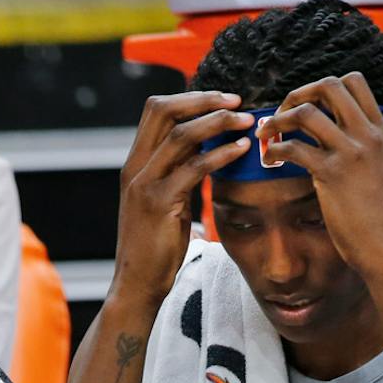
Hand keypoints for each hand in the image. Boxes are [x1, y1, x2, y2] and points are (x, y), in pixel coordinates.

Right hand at [109, 91, 255, 305]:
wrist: (137, 284)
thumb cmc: (155, 247)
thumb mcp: (165, 200)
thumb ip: (178, 171)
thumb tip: (206, 148)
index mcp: (136, 163)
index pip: (158, 109)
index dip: (191, 98)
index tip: (223, 101)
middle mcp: (135, 167)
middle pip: (164, 109)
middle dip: (205, 99)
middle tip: (238, 102)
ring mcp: (145, 184)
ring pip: (182, 134)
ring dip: (219, 122)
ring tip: (247, 122)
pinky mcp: (159, 203)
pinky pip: (194, 168)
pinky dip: (221, 154)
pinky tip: (242, 151)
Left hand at [261, 72, 382, 280]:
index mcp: (381, 130)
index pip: (354, 81)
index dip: (322, 86)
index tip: (306, 105)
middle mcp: (367, 134)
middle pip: (329, 86)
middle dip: (297, 94)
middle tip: (281, 114)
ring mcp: (350, 152)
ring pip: (307, 113)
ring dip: (279, 120)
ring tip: (267, 135)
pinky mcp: (331, 174)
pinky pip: (294, 148)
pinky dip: (276, 150)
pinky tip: (271, 160)